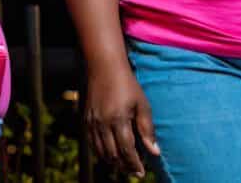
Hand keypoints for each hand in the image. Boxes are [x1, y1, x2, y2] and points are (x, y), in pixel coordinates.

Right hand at [85, 62, 159, 176]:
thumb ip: (147, 129)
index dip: (134, 164)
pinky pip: (92, 143)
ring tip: (123, 165)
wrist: (104, 68)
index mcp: (118, 119)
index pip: (127, 150)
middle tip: (134, 171)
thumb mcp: (142, 105)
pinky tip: (109, 154)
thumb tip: (154, 152)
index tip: (142, 173)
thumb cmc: (127, 85)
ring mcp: (92, 122)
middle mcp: (102, 123)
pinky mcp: (86, 120)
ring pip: (100, 151)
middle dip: (124, 166)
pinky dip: (100, 152)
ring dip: (112, 162)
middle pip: (113, 154)